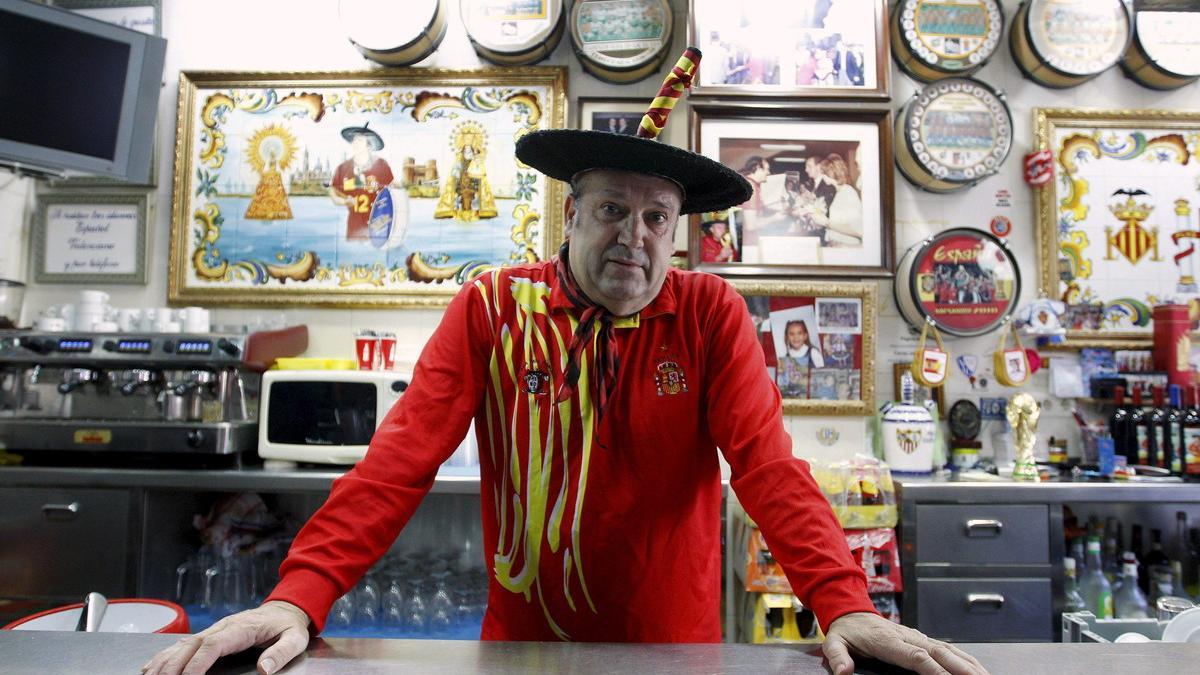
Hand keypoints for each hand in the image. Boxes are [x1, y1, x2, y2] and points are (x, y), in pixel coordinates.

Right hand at [141, 601, 309, 674]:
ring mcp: (213, 630)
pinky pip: (183, 644)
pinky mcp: (209, 635)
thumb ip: (281, 652)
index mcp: (241, 628)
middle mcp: (222, 627)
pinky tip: (151, 666)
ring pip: (183, 644)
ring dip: (164, 661)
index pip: (213, 644)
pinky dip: (165, 655)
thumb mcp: (295, 638)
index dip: (197, 662)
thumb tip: (265, 668)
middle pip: (192, 645)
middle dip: (174, 665)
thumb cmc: (287, 626)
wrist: (283, 609)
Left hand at [823, 612, 988, 674]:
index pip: (915, 655)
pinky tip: (977, 669)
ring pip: (948, 650)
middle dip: (960, 667)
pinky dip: (964, 659)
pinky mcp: (923, 639)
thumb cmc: (846, 631)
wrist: (851, 611)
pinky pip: (948, 649)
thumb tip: (843, 670)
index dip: (933, 667)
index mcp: (887, 640)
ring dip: (967, 663)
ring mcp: (917, 637)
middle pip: (939, 652)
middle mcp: (907, 636)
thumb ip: (837, 656)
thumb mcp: (834, 642)